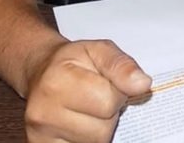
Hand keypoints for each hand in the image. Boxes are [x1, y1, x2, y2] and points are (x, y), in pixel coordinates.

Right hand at [24, 39, 151, 141]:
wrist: (41, 72)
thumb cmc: (72, 61)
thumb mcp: (99, 50)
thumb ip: (121, 65)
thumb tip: (142, 84)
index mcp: (57, 81)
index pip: (108, 102)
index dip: (117, 92)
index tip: (108, 83)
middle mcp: (43, 112)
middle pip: (102, 130)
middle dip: (108, 113)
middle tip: (96, 97)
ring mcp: (41, 135)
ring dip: (98, 128)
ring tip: (87, 109)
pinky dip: (86, 139)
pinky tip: (79, 123)